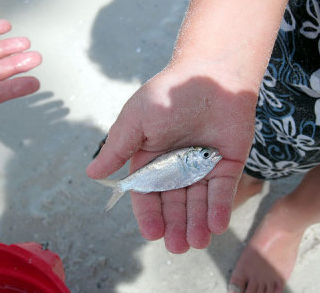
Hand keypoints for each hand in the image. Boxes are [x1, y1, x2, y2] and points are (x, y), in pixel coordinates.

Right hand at [87, 62, 257, 252]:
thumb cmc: (169, 94)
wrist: (211, 74)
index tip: (152, 233)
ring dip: (198, 223)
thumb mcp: (136, 120)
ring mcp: (203, 167)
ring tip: (197, 242)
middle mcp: (176, 167)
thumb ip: (117, 148)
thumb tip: (91, 173)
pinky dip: (220, 208)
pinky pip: (223, 190)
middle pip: (174, 203)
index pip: (147, 194)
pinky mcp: (228, 164)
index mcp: (151, 159)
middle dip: (176, 225)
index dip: (149, 214)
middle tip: (178, 246)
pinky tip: (217, 225)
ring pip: (199, 202)